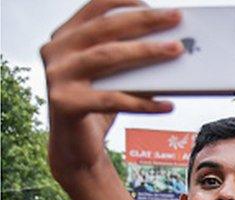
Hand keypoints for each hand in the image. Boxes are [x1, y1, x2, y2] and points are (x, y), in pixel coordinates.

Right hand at [41, 0, 182, 180]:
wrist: (75, 147)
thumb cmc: (99, 105)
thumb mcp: (114, 76)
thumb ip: (131, 58)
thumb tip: (173, 45)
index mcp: (65, 37)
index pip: (95, 8)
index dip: (124, 1)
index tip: (154, 4)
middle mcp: (55, 51)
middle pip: (106, 28)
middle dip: (145, 20)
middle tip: (176, 17)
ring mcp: (57, 76)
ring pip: (108, 56)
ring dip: (146, 51)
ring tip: (176, 50)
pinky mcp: (65, 104)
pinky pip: (112, 99)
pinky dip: (143, 102)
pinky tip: (168, 104)